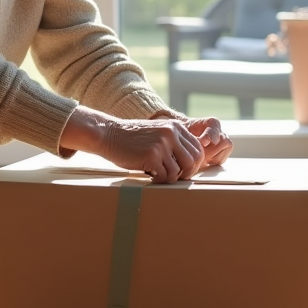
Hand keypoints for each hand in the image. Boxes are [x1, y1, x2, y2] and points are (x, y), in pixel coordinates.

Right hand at [60, 107, 232, 183]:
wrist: (109, 134)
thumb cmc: (132, 138)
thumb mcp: (158, 132)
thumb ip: (174, 141)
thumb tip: (192, 163)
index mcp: (176, 127)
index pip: (197, 149)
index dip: (194, 163)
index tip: (185, 170)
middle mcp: (171, 134)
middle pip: (193, 161)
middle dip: (186, 173)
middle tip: (175, 177)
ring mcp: (162, 144)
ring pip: (178, 171)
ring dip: (170, 177)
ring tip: (158, 174)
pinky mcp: (151, 156)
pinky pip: (164, 176)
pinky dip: (159, 180)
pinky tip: (150, 174)